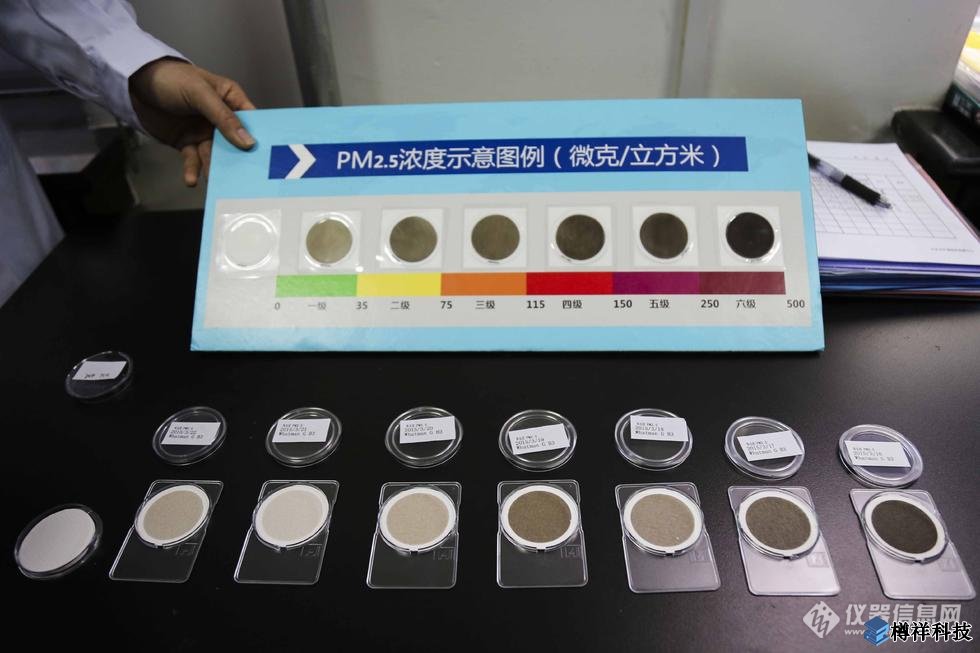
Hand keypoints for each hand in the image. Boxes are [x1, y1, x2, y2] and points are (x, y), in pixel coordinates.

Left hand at [129, 58, 255, 186]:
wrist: (135, 83)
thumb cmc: (171, 78)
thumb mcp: (200, 94)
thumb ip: (224, 118)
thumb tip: (248, 142)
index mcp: (230, 99)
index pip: (251, 120)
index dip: (260, 137)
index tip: (269, 157)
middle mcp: (220, 118)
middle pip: (235, 143)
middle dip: (239, 159)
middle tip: (247, 178)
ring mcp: (204, 132)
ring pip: (215, 155)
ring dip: (214, 169)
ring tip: (216, 183)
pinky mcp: (187, 143)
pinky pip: (194, 159)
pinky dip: (193, 170)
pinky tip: (192, 180)